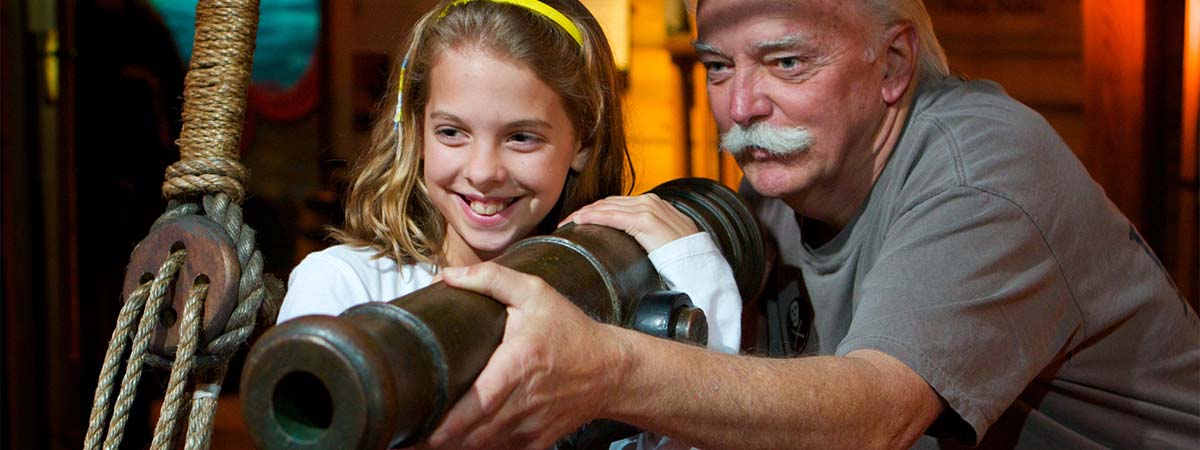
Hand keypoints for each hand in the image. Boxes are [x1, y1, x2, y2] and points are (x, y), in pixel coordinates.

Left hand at [422, 262, 627, 449]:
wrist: (611, 370)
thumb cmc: (570, 331)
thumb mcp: (537, 293)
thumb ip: (492, 279)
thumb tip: (448, 275)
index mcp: (520, 364)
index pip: (477, 404)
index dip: (445, 425)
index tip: (418, 428)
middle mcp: (525, 401)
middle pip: (473, 435)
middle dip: (438, 440)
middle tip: (407, 436)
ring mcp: (532, 426)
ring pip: (484, 448)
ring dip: (454, 448)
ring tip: (424, 441)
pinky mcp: (537, 441)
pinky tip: (458, 444)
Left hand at [560, 194, 699, 251]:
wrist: (699, 264)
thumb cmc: (680, 258)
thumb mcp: (661, 241)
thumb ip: (644, 235)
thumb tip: (625, 244)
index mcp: (653, 204)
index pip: (617, 203)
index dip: (595, 210)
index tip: (577, 221)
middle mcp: (649, 201)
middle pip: (608, 202)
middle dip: (584, 211)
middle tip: (565, 222)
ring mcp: (648, 209)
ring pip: (606, 206)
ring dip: (583, 214)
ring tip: (567, 223)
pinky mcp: (645, 221)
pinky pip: (611, 216)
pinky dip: (592, 217)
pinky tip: (579, 222)